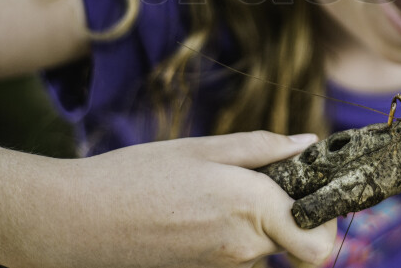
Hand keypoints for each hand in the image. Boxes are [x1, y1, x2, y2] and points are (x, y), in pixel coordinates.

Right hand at [44, 131, 335, 267]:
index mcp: (252, 210)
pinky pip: (234, 255)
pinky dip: (227, 234)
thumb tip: (308, 145)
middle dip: (288, 211)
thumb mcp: (203, 149)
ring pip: (263, 247)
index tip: (315, 193)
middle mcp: (244, 250)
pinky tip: (191, 212)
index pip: (320, 242)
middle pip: (293, 239)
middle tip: (257, 178)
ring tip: (207, 192)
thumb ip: (263, 149)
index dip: (326, 219)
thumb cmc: (136, 176)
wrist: (74, 223)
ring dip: (253, 221)